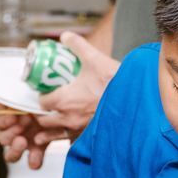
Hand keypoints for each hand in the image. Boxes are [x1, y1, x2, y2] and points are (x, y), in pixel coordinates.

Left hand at [0, 33, 117, 166]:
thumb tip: (65, 36)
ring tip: (54, 121)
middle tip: (49, 105)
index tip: (45, 91)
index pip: (42, 103)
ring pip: (56, 134)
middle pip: (44, 121)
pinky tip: (72, 129)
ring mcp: (79, 130)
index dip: (41, 97)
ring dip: (51, 128)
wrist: (136, 99)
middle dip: (43, 114)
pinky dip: (68, 136)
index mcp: (65, 100)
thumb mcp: (94, 58)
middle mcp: (69, 118)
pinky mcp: (91, 136)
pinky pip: (72, 140)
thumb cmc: (115, 82)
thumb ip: (78, 45)